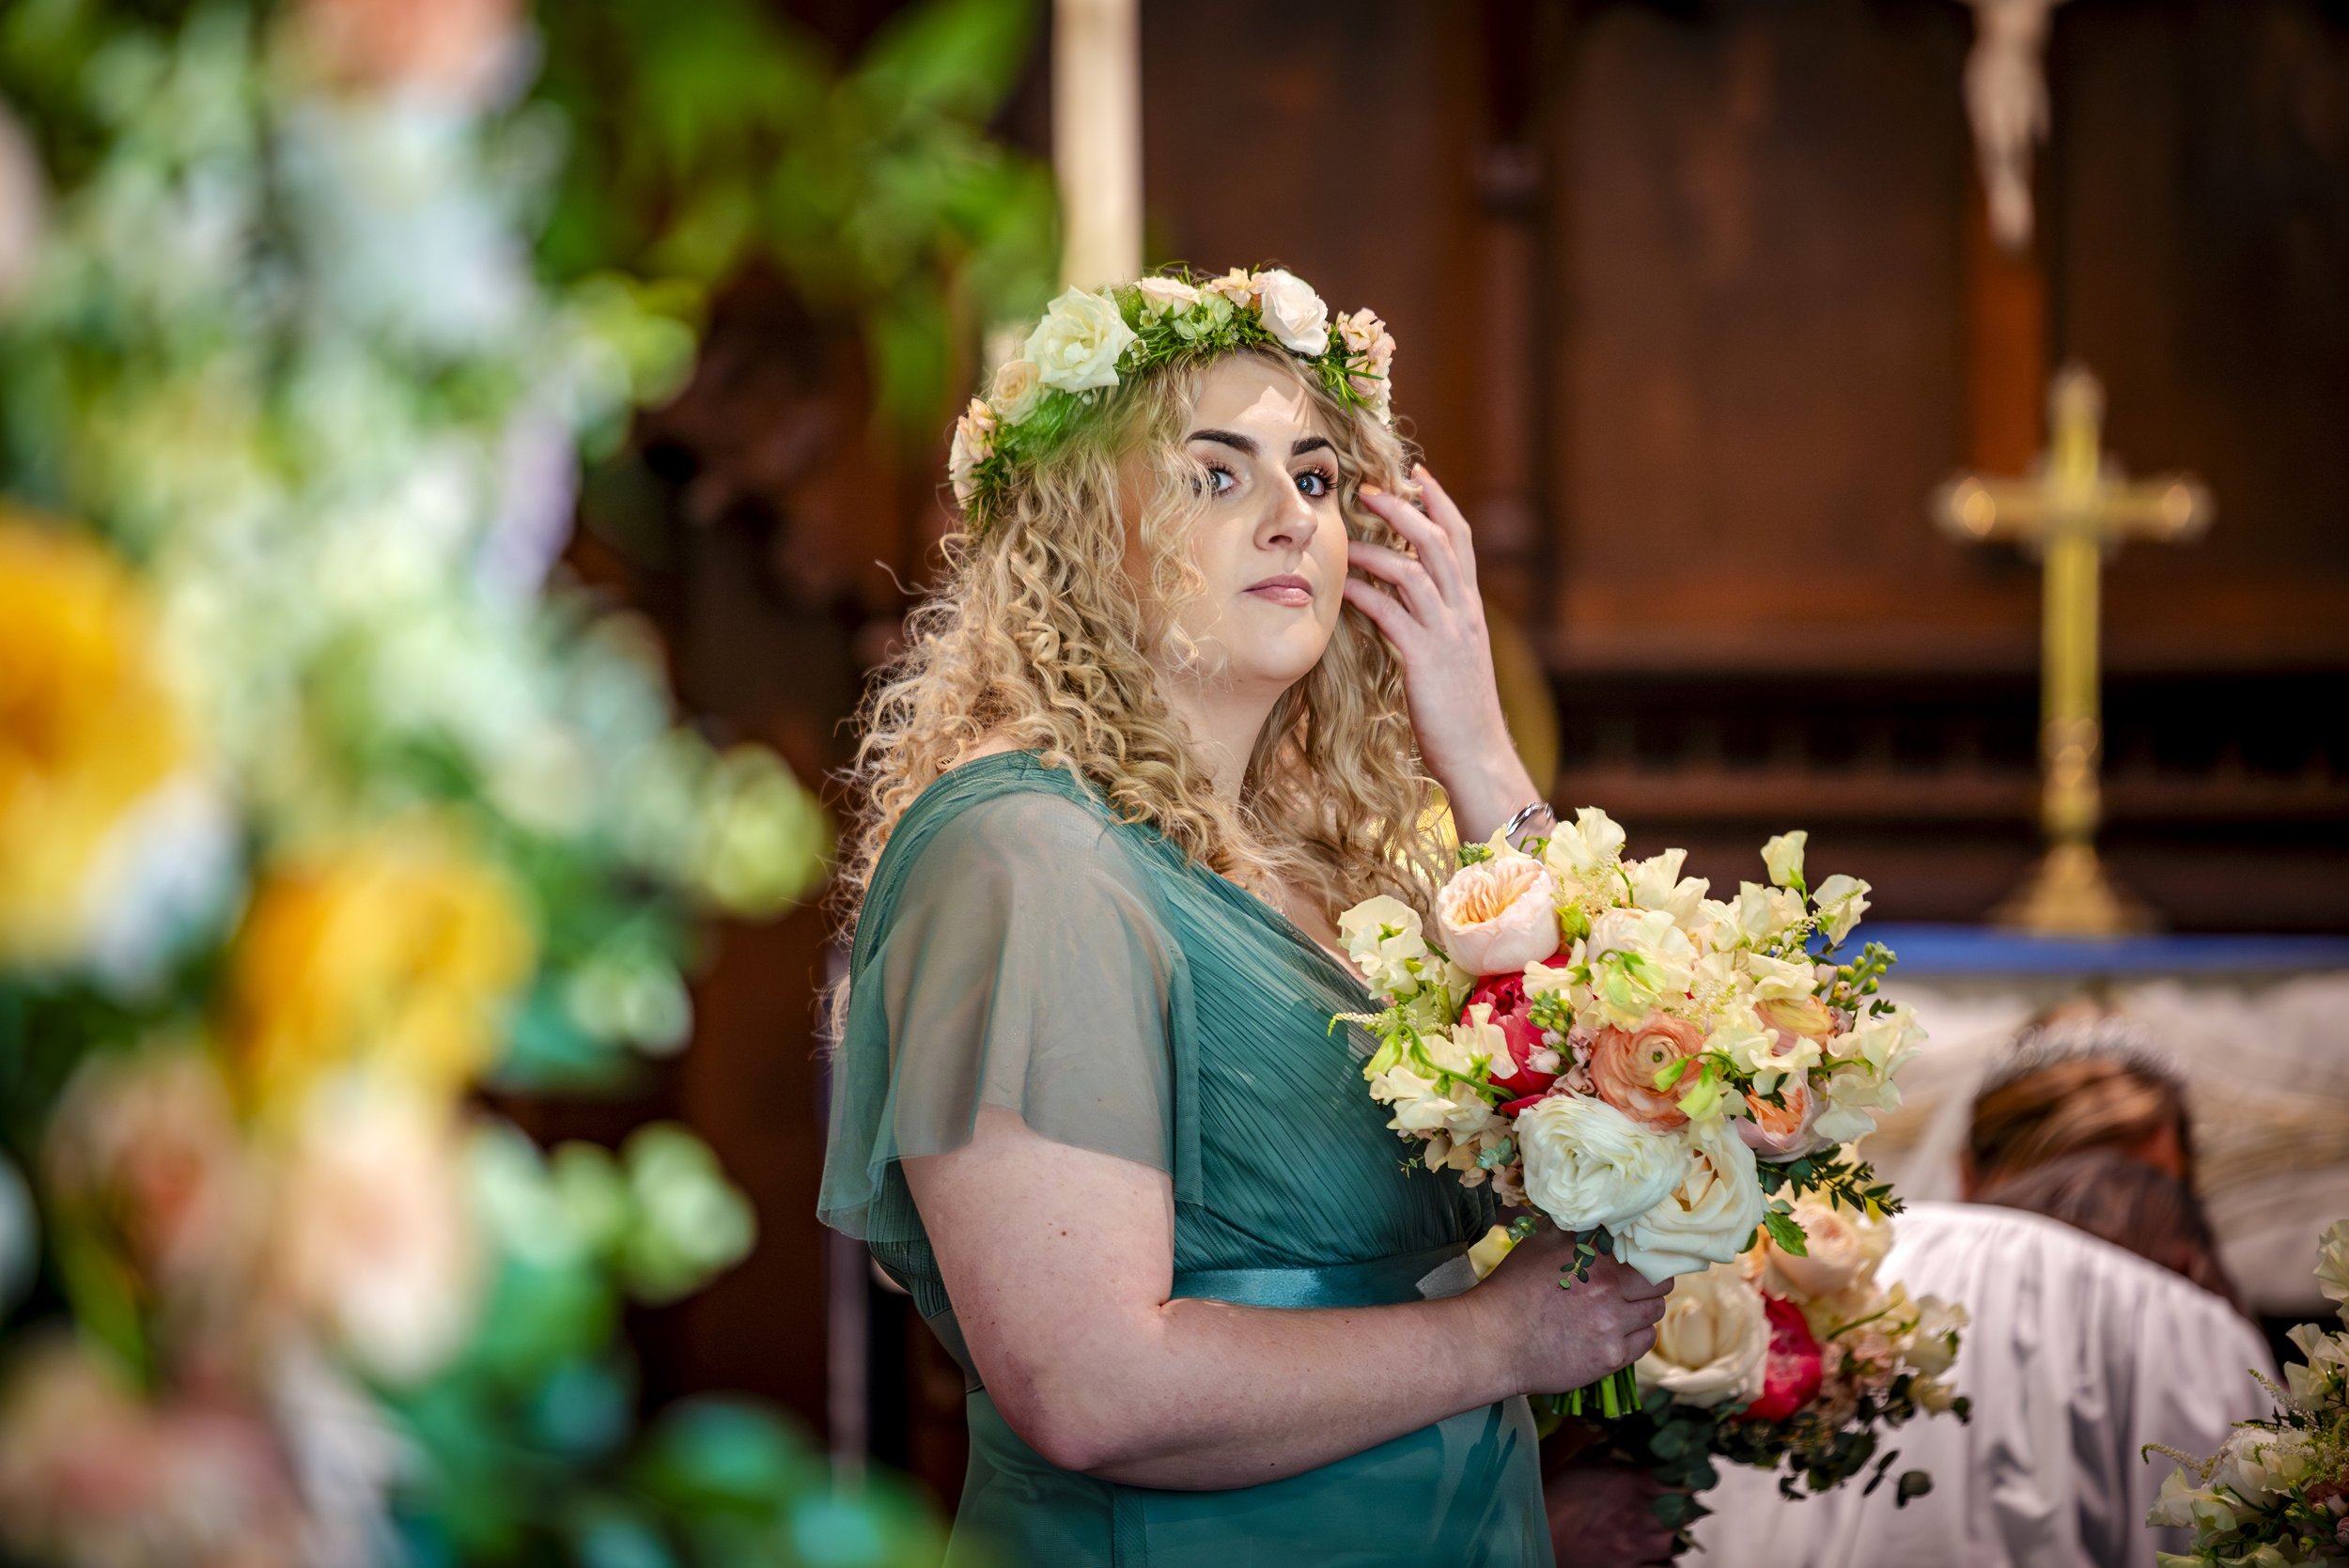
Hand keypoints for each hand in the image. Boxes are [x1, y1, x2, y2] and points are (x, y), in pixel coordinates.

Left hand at [1344, 466, 1538, 840]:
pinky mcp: (1425, 660)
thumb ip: (1436, 623)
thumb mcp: (1453, 656)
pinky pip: (1392, 615)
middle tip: (1370, 487)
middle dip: (1405, 508)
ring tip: (1349, 533)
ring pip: (1415, 571)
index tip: (1416, 474)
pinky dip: (1366, 594)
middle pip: (1438, 541)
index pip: (1460, 539)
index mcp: (1471, 608)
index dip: (1440, 502)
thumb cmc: (1459, 711)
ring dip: (1379, 547)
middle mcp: (1464, 613)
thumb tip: (1404, 598)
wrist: (1478, 754)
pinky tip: (1343, 587)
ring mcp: (1447, 634)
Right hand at [1467, 1225, 1672, 1397]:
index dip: (1644, 1257)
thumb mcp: (1539, 1246)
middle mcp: (1610, 1291)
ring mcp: (1612, 1326)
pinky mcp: (1611, 1358)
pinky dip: (1635, 1337)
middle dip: (1649, 1284)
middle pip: (1660, 1285)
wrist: (1493, 1340)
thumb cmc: (1511, 1290)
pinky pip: (1644, 1343)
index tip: (1637, 1262)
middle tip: (1632, 1288)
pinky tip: (1614, 1334)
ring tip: (1621, 1312)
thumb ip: (1573, 1231)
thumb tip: (1595, 1216)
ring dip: (1642, 1310)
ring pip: (1654, 1314)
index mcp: (1595, 1259)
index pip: (1646, 1253)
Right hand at [1543, 1457, 1681, 1567]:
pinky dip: (1666, 1561)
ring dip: (1672, 1533)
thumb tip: (1627, 1436)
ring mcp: (1641, 1548)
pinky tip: (1657, 1553)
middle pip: (1687, 1512)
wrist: (1536, 1533)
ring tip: (1658, 1527)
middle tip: (1667, 1500)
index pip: (1685, 1479)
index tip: (1680, 1473)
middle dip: (1679, 1505)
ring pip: (1678, 1542)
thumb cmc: (1556, 1496)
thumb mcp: (1583, 1460)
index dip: (1685, 1475)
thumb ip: (1611, 1448)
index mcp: (1637, 1484)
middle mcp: (1646, 1518)